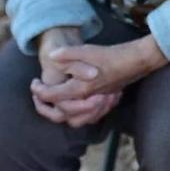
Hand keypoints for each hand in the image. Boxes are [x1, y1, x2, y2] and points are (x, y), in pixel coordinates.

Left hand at [34, 35, 165, 126]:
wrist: (135, 61)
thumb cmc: (111, 55)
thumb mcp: (87, 50)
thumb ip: (67, 54)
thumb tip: (51, 56)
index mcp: (79, 88)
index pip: (52, 96)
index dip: (38, 91)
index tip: (34, 83)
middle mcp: (87, 100)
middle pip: (60, 114)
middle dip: (44, 106)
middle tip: (37, 94)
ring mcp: (96, 103)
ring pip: (74, 120)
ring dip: (61, 115)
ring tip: (52, 104)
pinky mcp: (104, 102)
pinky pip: (87, 117)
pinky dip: (77, 116)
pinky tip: (73, 105)